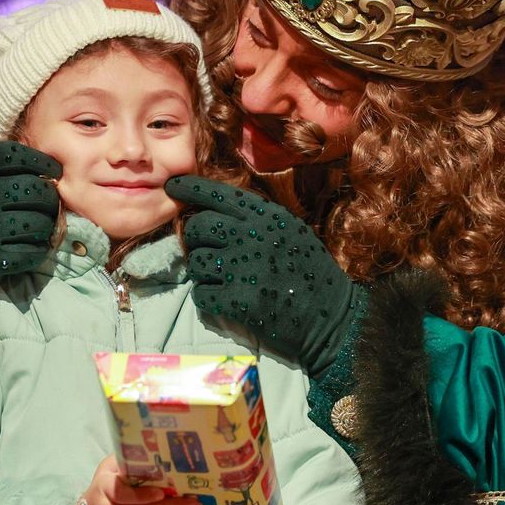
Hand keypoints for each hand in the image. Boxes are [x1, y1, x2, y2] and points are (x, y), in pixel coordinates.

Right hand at [0, 142, 61, 322]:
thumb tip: (38, 164)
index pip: (15, 154)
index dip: (41, 161)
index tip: (53, 171)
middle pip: (35, 189)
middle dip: (49, 198)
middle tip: (49, 205)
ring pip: (38, 222)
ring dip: (47, 227)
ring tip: (42, 228)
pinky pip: (31, 253)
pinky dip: (38, 251)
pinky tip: (32, 249)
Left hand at [167, 176, 358, 374]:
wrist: (333, 319)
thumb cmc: (312, 275)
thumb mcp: (291, 233)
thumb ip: (256, 220)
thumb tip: (212, 213)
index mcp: (267, 216)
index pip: (217, 193)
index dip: (189, 187)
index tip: (171, 185)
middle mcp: (252, 235)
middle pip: (198, 227)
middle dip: (197, 241)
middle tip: (211, 254)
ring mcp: (243, 268)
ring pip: (195, 262)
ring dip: (203, 273)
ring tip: (225, 281)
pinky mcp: (237, 300)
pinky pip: (201, 293)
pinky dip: (207, 299)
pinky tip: (226, 301)